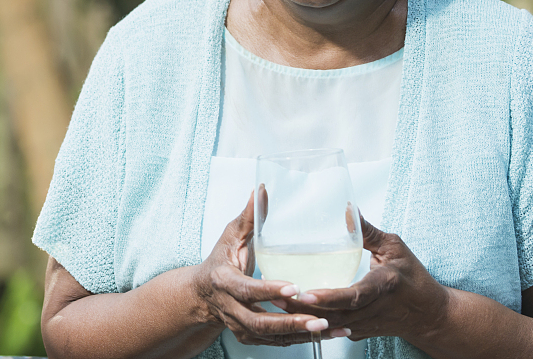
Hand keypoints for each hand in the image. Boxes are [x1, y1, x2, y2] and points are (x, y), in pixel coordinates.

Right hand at [191, 195, 344, 346]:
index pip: (247, 290)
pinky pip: (277, 342)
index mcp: (224, 281)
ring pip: (271, 337)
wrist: (201, 294)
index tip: (294, 286)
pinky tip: (325, 335)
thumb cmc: (220, 260)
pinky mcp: (250, 337)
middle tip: (320, 320)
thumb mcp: (230, 236)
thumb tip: (262, 189)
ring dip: (302, 336)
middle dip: (292, 323)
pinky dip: (301, 340)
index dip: (269, 290)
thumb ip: (249, 216)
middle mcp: (230, 308)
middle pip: (261, 323)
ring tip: (331, 329)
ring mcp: (240, 326)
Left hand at [285, 216, 450, 343]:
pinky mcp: (359, 332)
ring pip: (331, 327)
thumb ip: (368, 232)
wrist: (429, 315)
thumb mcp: (395, 248)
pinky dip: (314, 325)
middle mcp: (372, 310)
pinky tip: (294, 315)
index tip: (307, 294)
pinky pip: (334, 331)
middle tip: (277, 295)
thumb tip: (348, 209)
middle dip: (304, 310)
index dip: (329, 297)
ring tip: (278, 303)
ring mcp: (365, 325)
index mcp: (383, 286)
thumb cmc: (413, 278)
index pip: (353, 296)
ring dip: (304, 318)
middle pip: (334, 316)